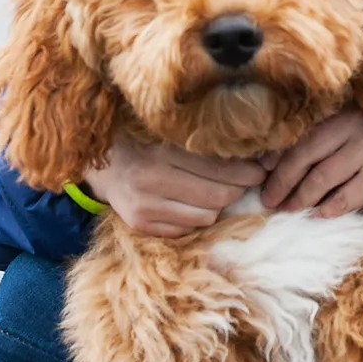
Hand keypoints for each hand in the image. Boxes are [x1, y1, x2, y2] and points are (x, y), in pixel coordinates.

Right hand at [83, 133, 268, 237]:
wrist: (101, 161)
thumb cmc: (144, 140)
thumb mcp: (170, 133)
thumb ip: (203, 143)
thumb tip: (254, 155)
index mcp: (160, 151)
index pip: (218, 168)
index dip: (247, 172)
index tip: (261, 169)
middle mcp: (149, 180)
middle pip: (217, 195)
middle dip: (240, 189)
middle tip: (250, 180)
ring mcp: (143, 206)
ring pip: (206, 216)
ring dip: (219, 205)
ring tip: (220, 190)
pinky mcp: (139, 224)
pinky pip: (187, 229)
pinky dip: (198, 217)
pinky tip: (194, 203)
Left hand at [260, 109, 362, 218]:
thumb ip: (336, 141)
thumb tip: (286, 161)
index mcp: (347, 114)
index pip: (303, 135)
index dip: (279, 156)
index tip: (262, 172)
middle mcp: (354, 128)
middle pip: (304, 156)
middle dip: (281, 180)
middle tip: (267, 198)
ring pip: (319, 180)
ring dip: (299, 199)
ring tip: (286, 209)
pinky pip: (342, 199)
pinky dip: (327, 209)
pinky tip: (318, 215)